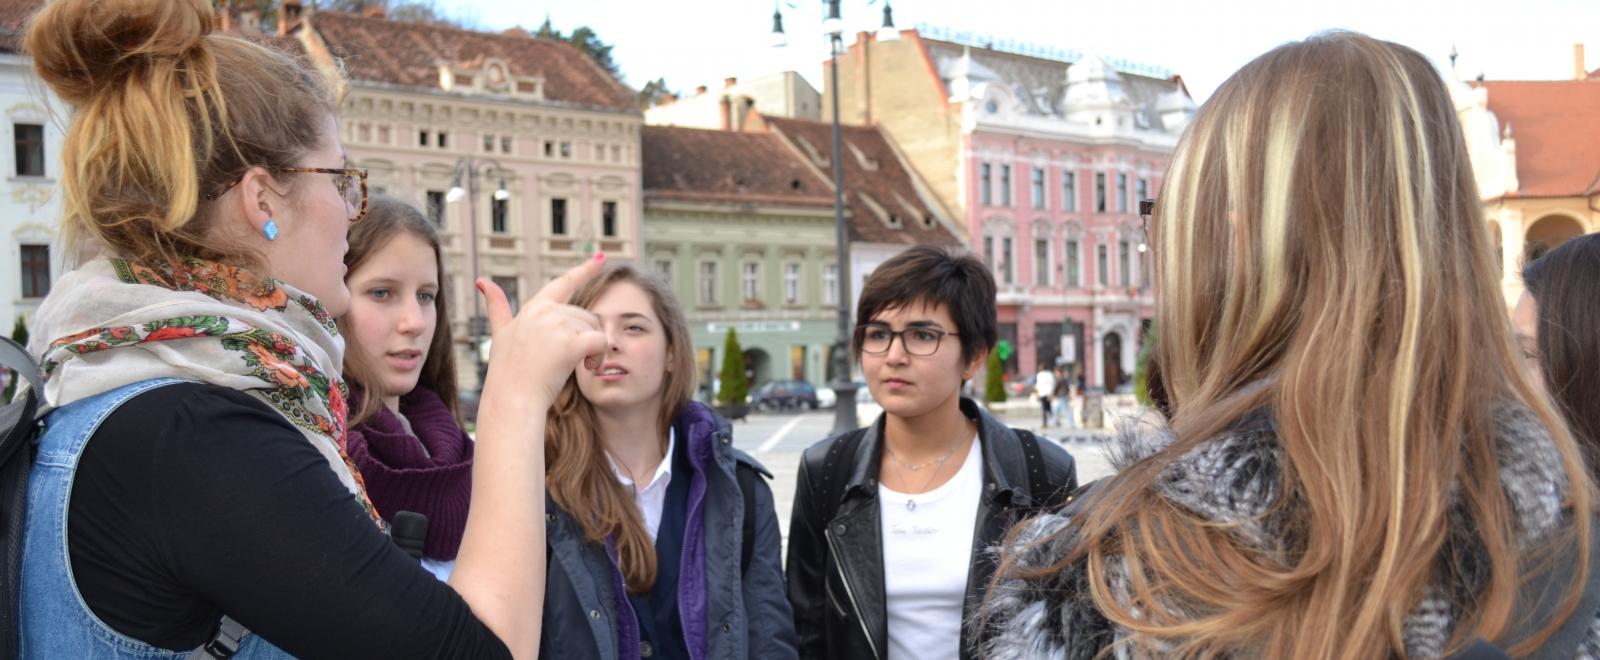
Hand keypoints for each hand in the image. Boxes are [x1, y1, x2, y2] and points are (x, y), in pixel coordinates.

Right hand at [477, 253, 608, 408]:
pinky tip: (588, 367)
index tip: (602, 257)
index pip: (564, 283)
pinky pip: (601, 342)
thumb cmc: (508, 371)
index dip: (585, 269)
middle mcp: (546, 312)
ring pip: (595, 329)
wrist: (512, 400)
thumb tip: (482, 280)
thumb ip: (496, 307)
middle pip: (586, 316)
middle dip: (585, 337)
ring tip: (575, 366)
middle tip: (569, 361)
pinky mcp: (570, 343)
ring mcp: (557, 326)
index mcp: (534, 308)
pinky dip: (600, 357)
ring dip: (593, 350)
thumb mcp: (501, 334)